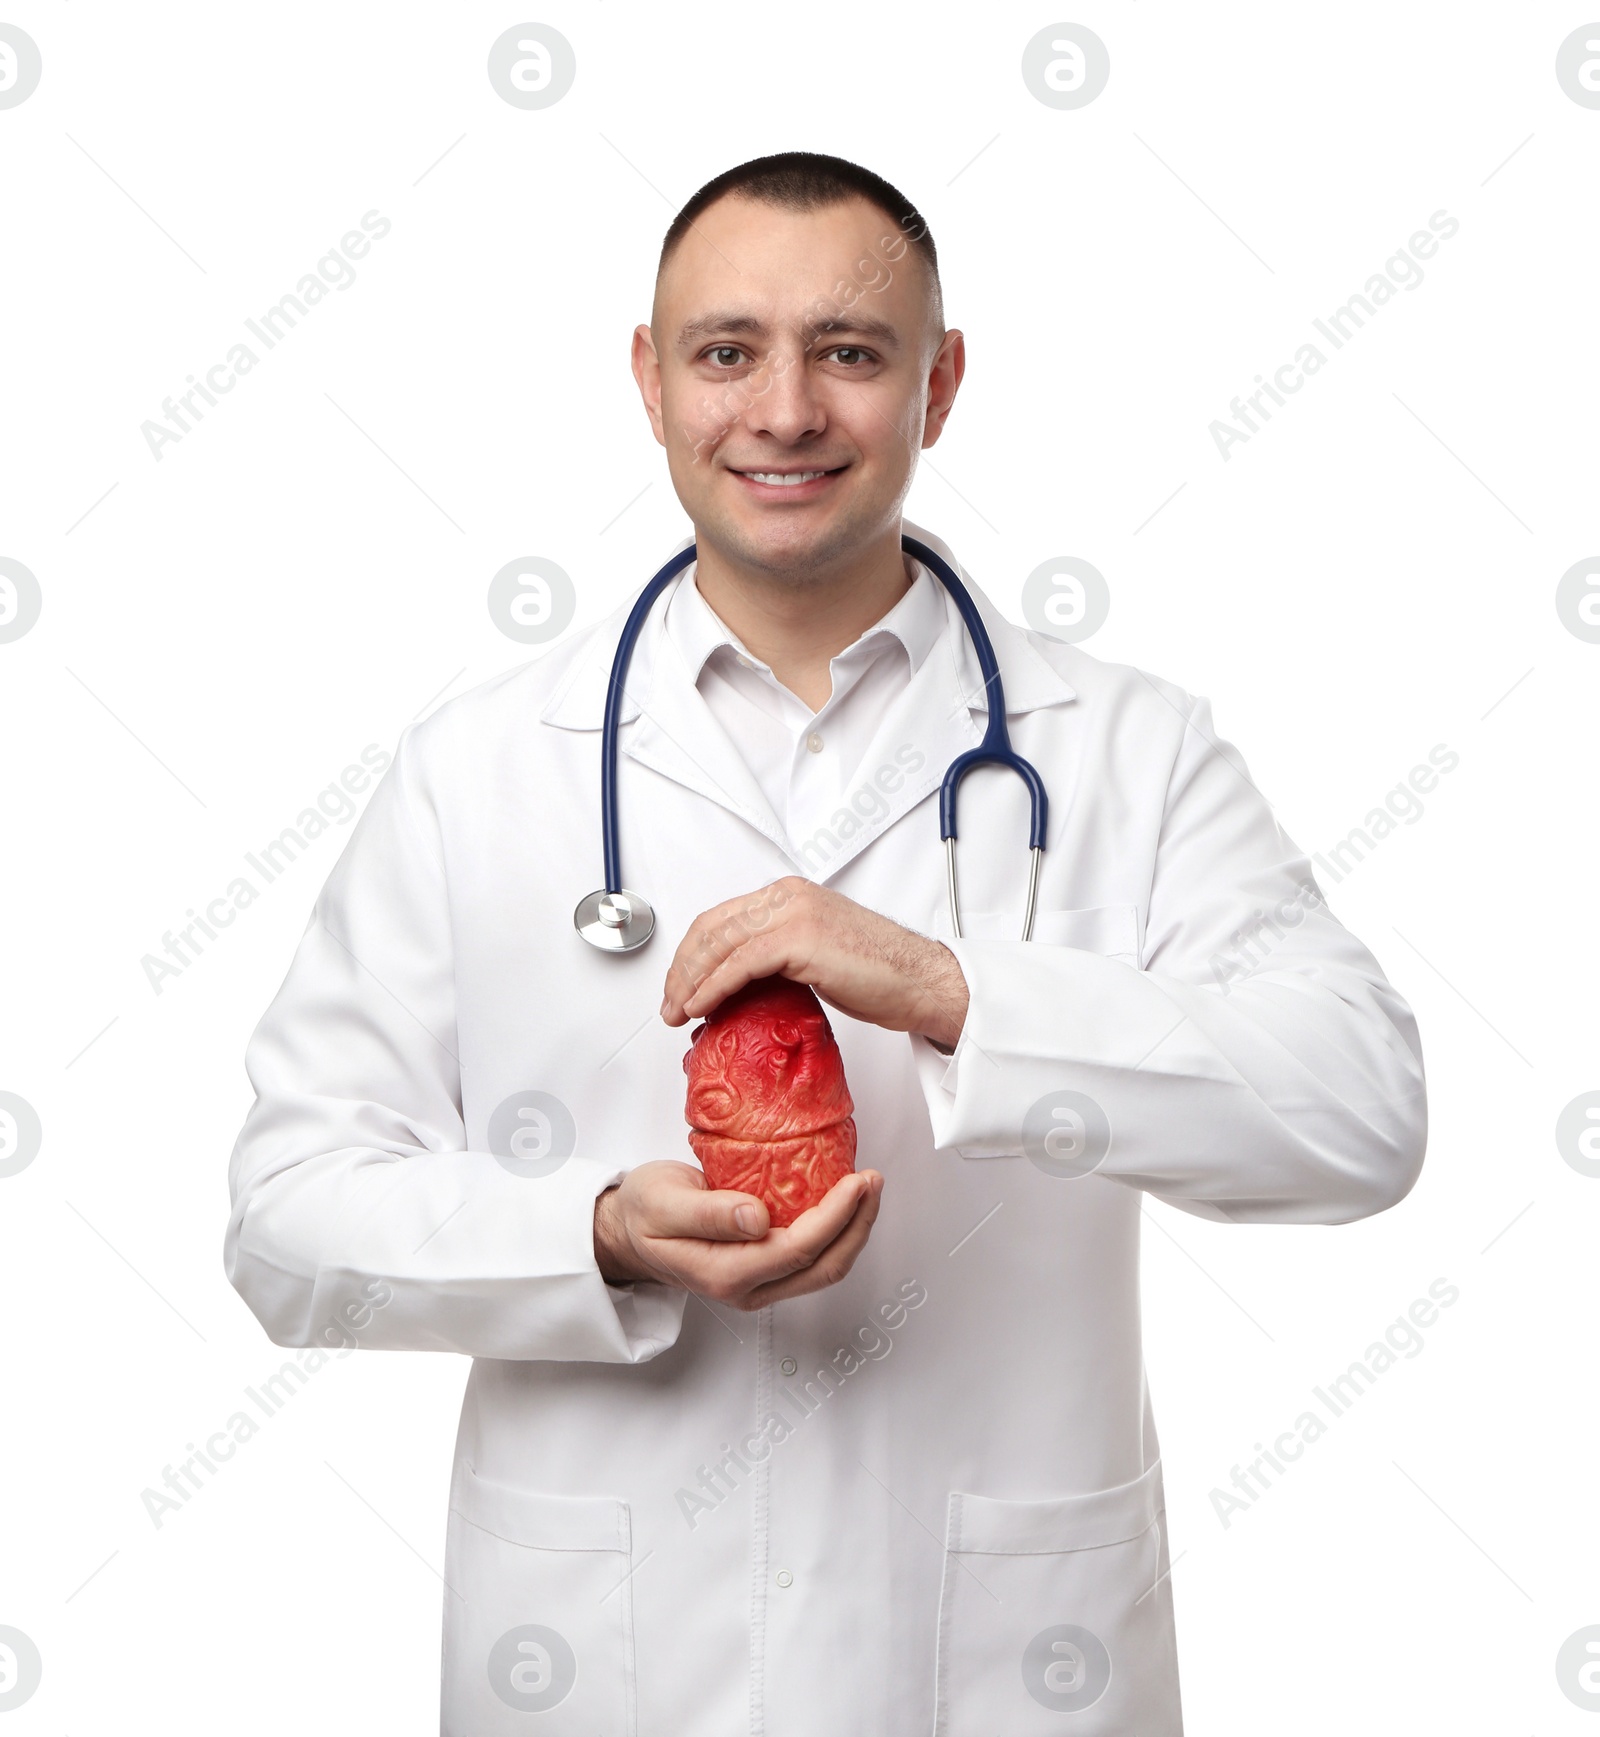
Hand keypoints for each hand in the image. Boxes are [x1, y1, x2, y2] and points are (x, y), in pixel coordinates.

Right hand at [594, 1160, 884, 1309]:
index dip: (835, 1217)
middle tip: (872, 1181)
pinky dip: (835, 1230)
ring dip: (852, 1230)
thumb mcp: (663, 1203)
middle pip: (823, 1267)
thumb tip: (757, 1218)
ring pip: (823, 1268)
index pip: (797, 1250)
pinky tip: (842, 1200)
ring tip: (867, 1189)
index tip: (856, 1182)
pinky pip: (811, 1258)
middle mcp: (747, 1287)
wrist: (627, 1231)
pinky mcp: (764, 1269)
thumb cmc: (642, 1212)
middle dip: (857, 1225)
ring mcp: (758, 1283)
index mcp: (723, 1273)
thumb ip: (709, 1214)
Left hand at [659, 877, 968, 1048]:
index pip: (721, 918)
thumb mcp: (816, 954)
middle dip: (682, 969)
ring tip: (677, 1011)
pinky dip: (711, 987)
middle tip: (669, 1003)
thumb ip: (777, 954)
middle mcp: (788, 896)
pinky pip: (738, 964)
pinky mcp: (799, 939)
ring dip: (689, 981)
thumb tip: (740, 981)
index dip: (692, 953)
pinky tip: (700, 1007)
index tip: (680, 984)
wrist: (921, 981)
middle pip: (711, 928)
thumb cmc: (880, 973)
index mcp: (790, 894)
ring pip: (719, 944)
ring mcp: (793, 913)